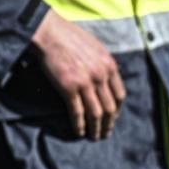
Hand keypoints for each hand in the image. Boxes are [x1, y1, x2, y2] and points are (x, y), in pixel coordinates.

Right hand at [31, 10, 125, 139]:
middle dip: (109, 123)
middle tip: (106, 133)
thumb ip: (102, 62)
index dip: (117, 109)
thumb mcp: (95, 46)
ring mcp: (85, 83)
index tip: (113, 116)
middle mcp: (101, 76)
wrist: (48, 32)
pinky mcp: (69, 88)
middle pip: (110, 108)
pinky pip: (77, 112)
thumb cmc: (68, 35)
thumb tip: (104, 76)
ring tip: (94, 137)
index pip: (120, 95)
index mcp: (109, 65)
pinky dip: (79, 124)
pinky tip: (79, 131)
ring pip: (96, 113)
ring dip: (96, 128)